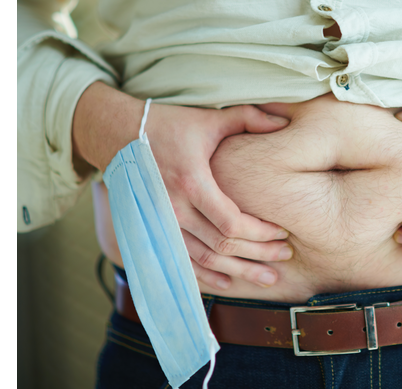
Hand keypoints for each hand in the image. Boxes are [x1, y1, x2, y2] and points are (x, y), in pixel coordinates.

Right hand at [73, 82, 292, 288]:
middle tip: (285, 256)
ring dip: (238, 271)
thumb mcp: (208, 119)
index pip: (231, 222)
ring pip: (204, 260)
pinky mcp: (153, 230)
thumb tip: (282, 121)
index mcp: (192, 182)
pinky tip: (228, 282)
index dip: (260, 233)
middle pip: (222, 245)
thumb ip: (247, 118)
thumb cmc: (168, 125)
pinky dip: (206, 277)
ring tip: (267, 277)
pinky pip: (181, 262)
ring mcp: (161, 224)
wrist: (116, 134)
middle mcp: (174, 209)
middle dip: (258, 255)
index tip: (282, 232)